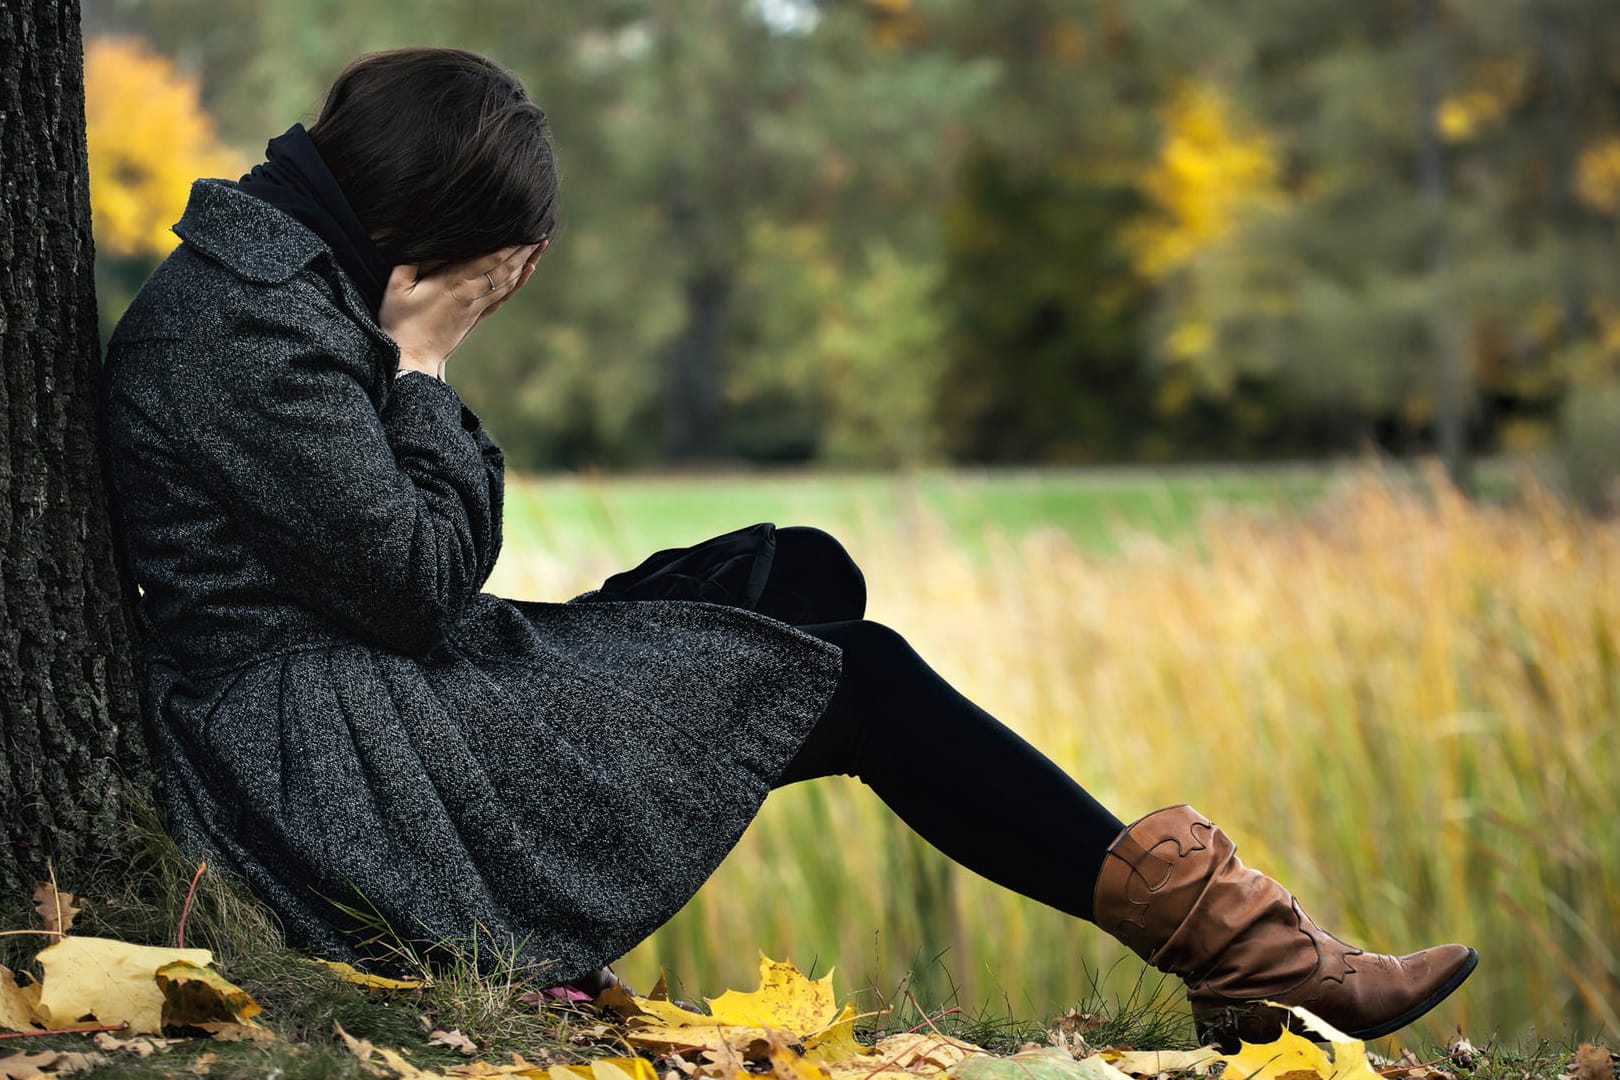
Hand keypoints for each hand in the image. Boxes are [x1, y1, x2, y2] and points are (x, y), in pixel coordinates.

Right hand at [381, 241, 544, 377]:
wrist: (412, 359)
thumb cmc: (400, 321)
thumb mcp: (397, 286)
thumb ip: (413, 260)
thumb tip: (430, 240)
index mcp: (454, 283)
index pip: (489, 259)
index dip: (508, 244)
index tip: (522, 227)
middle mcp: (472, 294)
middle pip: (504, 267)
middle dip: (522, 248)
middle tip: (539, 230)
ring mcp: (477, 307)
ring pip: (508, 281)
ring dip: (524, 261)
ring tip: (538, 245)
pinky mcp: (477, 317)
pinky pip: (503, 296)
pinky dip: (517, 282)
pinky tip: (527, 271)